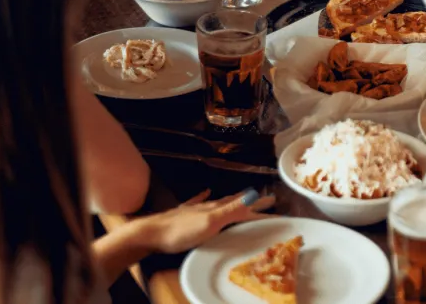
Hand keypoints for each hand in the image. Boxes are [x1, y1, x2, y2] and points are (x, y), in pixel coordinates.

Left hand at [130, 189, 275, 254]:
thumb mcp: (210, 223)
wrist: (151, 232)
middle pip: (233, 201)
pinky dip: (203, 196)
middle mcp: (208, 206)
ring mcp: (195, 209)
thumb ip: (232, 210)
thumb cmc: (181, 231)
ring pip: (218, 201)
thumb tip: (254, 194)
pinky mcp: (183, 214)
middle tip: (266, 199)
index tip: (274, 203)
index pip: (243, 206)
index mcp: (217, 209)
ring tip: (243, 195)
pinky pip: (197, 201)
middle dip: (250, 200)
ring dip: (233, 199)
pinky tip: (205, 191)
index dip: (259, 205)